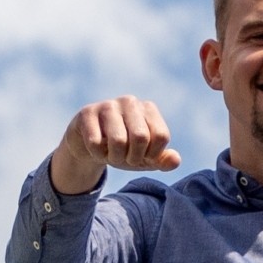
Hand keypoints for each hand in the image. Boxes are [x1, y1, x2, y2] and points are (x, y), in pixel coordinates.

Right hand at [48, 96, 181, 194]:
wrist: (89, 144)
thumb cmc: (123, 150)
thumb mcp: (145, 158)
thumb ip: (163, 160)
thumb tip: (175, 161)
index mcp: (149, 109)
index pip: (161, 136)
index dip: (152, 155)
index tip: (142, 156)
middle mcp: (130, 102)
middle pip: (141, 138)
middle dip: (132, 158)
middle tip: (125, 158)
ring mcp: (108, 105)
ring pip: (118, 141)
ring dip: (114, 157)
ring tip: (111, 154)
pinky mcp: (87, 112)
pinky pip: (96, 143)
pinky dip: (97, 155)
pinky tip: (96, 149)